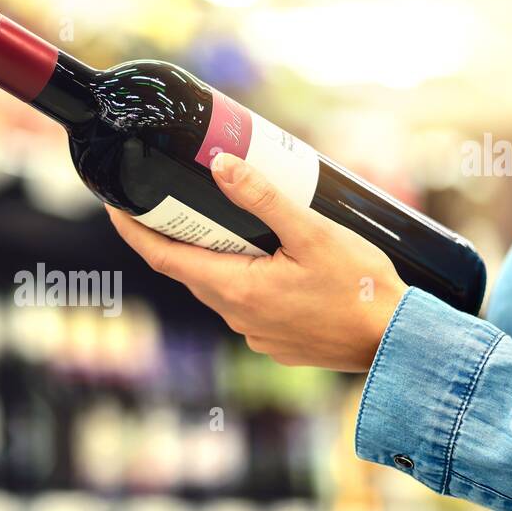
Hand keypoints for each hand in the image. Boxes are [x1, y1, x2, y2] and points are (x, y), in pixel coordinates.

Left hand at [107, 152, 407, 371]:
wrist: (396, 344)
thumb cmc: (361, 289)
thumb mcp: (313, 233)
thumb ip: (264, 199)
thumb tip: (220, 167)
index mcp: (237, 289)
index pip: (164, 259)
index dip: (134, 232)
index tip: (115, 208)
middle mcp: (237, 316)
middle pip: (191, 271)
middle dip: (179, 236)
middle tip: (175, 198)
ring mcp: (255, 334)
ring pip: (220, 287)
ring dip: (216, 257)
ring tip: (228, 221)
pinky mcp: (275, 342)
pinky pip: (246, 304)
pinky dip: (245, 278)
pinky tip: (270, 258)